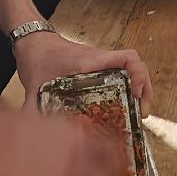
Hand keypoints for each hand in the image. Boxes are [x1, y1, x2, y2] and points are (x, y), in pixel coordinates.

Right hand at [0, 103, 130, 175]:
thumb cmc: (20, 128)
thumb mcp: (52, 121)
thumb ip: (72, 133)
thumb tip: (88, 140)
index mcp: (76, 135)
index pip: (110, 146)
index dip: (120, 153)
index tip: (125, 157)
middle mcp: (74, 155)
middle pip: (108, 169)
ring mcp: (61, 175)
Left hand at [14, 30, 153, 113]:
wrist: (33, 41)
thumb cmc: (37, 58)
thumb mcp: (34, 86)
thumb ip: (32, 110)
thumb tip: (31, 134)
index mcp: (90, 61)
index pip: (127, 58)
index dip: (139, 74)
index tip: (137, 93)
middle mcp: (101, 60)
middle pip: (136, 66)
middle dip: (145, 88)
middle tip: (142, 113)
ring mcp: (101, 63)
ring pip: (131, 70)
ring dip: (140, 89)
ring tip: (137, 113)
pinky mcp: (98, 68)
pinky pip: (121, 74)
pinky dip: (128, 88)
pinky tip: (122, 107)